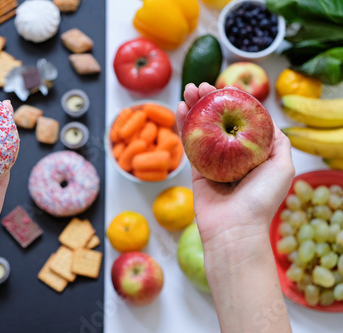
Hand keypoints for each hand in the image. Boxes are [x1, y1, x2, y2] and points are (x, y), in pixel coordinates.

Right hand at [176, 83, 294, 246]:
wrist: (234, 228)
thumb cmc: (261, 199)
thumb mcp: (283, 166)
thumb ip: (279, 142)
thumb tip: (269, 121)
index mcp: (254, 153)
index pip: (243, 120)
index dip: (233, 102)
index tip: (224, 87)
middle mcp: (233, 155)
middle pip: (219, 121)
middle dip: (210, 101)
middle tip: (200, 86)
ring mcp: (213, 161)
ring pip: (202, 129)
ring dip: (194, 108)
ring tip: (188, 90)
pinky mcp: (196, 170)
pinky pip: (189, 144)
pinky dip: (183, 125)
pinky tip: (180, 109)